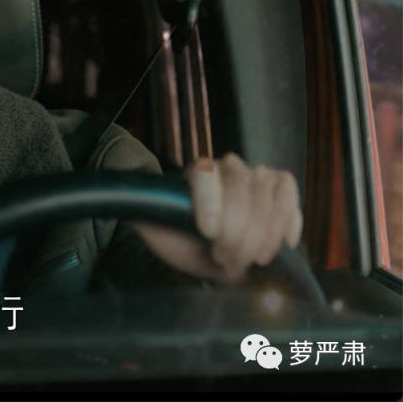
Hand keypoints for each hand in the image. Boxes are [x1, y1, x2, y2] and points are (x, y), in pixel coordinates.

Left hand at [133, 153, 302, 283]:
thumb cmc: (184, 240)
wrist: (209, 250)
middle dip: (236, 234)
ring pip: (267, 200)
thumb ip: (149, 221)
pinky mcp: (281, 188)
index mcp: (195, 173)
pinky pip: (290, 200)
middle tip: (224, 258)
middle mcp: (228, 167)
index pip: (205, 176)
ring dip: (261, 237)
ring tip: (248, 259)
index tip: (208, 233)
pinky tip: (281, 245)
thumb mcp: (159, 233)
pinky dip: (286, 224)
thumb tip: (136, 213)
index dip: (210, 203)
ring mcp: (258, 174)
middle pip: (240, 193)